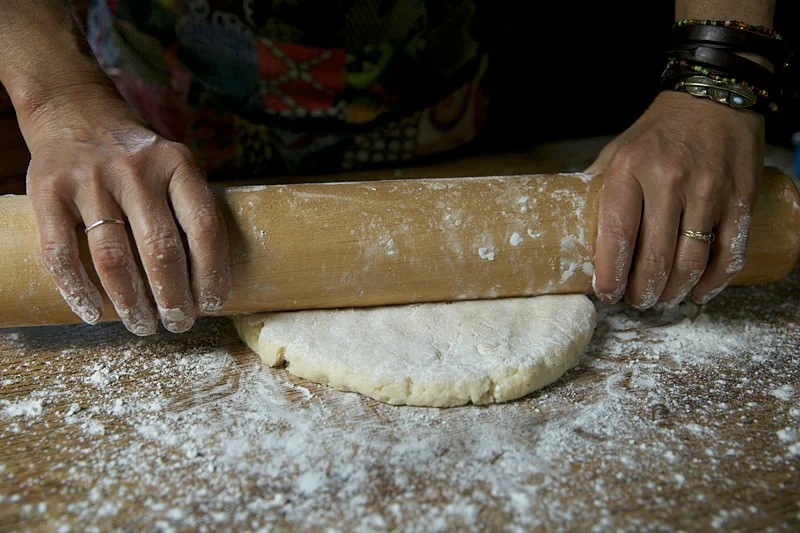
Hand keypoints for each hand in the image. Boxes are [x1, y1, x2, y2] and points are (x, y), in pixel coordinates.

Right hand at [23, 84, 230, 334]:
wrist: (75, 111)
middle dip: (174, 298)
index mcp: (177, 164)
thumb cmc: (138, 156)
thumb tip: (209, 282)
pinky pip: (61, 253)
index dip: (212, 274)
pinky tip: (92, 313)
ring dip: (130, 303)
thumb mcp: (174, 166)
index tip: (212, 305)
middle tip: (179, 324)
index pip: (204, 228)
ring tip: (143, 325)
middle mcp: (135, 170)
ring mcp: (89, 179)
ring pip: (112, 258)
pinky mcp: (48, 191)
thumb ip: (189, 209)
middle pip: (161, 250)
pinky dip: (77, 290)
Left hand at [587, 90, 763, 309]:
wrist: (716, 96)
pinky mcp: (741, 197)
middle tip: (636, 301)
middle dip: (642, 290)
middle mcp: (670, 179)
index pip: (617, 233)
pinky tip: (698, 292)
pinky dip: (713, 281)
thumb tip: (572, 225)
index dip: (610, 273)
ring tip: (662, 300)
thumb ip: (597, 186)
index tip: (606, 293)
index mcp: (631, 167)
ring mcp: (709, 190)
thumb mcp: (618, 149)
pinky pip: (728, 252)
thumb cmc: (660, 129)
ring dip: (674, 291)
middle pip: (655, 256)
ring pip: (691, 261)